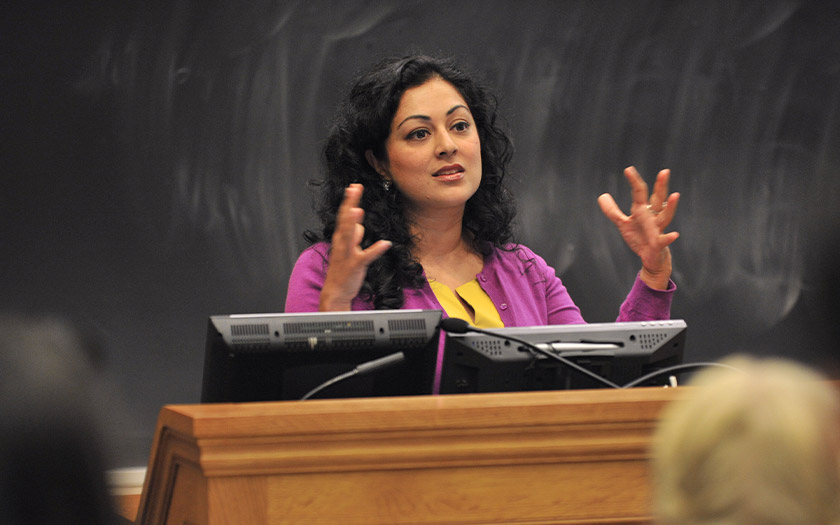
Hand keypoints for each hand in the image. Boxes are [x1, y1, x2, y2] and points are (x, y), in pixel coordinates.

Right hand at [319, 184, 391, 310]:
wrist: (336, 291)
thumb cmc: (342, 269)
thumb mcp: (348, 249)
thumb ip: (353, 236)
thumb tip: (359, 225)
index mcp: (341, 238)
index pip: (344, 215)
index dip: (349, 201)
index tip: (354, 186)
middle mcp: (342, 243)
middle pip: (345, 220)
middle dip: (349, 204)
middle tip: (354, 188)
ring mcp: (348, 254)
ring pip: (350, 236)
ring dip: (354, 224)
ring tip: (359, 210)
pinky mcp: (355, 265)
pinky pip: (366, 256)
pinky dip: (375, 249)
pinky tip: (385, 243)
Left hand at [597, 167, 679, 289]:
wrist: (651, 258)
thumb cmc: (639, 237)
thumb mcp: (623, 223)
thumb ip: (612, 211)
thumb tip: (601, 195)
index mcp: (643, 210)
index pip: (639, 193)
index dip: (634, 182)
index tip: (628, 169)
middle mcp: (653, 217)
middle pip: (658, 199)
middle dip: (661, 186)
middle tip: (664, 171)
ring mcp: (657, 229)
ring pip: (665, 216)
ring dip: (670, 206)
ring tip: (675, 194)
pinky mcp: (659, 243)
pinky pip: (664, 240)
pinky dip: (669, 237)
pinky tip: (675, 235)